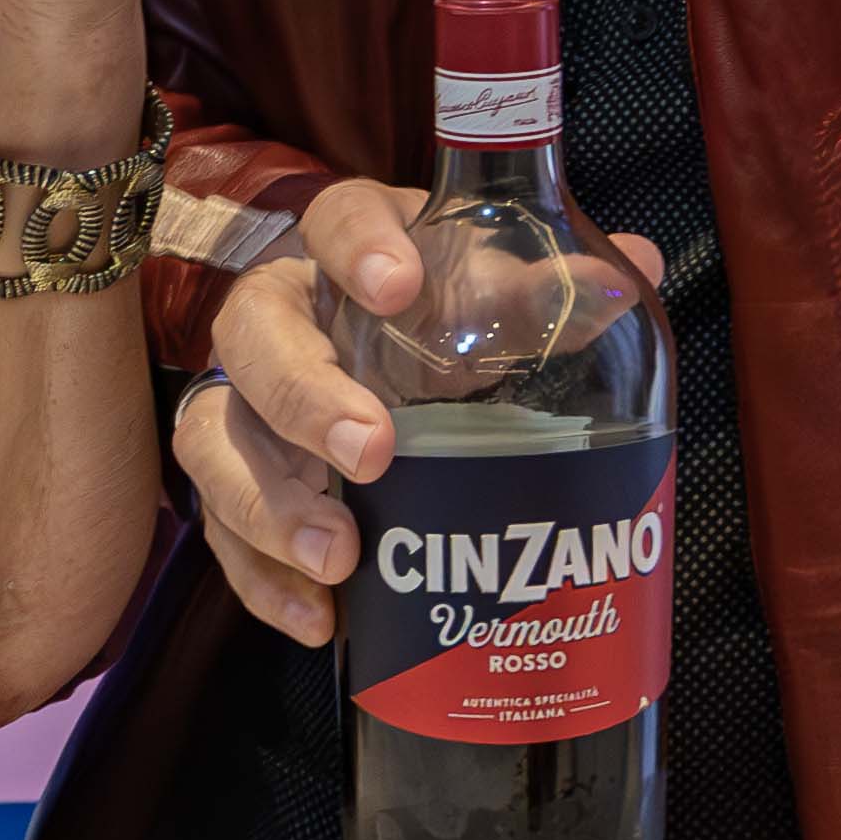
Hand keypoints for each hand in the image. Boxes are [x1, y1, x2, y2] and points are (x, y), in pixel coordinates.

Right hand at [178, 188, 666, 645]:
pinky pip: (223, 532)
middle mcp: (276, 318)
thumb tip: (625, 277)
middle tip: (372, 451)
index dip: (357, 248)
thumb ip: (546, 288)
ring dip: (269, 505)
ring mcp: (244, 402)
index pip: (333, 221)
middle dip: (304, 398)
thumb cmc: (439, 310)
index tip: (399, 287)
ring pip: (214, 440)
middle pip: (252, 338)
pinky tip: (321, 618)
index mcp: (340, 250)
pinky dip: (265, 581)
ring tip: (339, 556)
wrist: (387, 354)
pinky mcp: (238, 479)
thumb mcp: (493, 291)